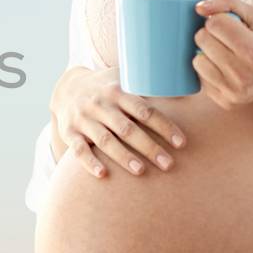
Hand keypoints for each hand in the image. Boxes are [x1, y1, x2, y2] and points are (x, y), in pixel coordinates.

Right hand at [50, 66, 186, 179]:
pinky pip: (78, 150)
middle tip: (168, 164)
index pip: (144, 110)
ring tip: (141, 171)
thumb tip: (185, 87)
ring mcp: (83, 119)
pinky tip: (103, 175)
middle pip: (126, 128)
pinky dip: (89, 163)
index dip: (164, 127)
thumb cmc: (107, 87)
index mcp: (117, 91)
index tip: (181, 143)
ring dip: (123, 157)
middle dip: (149, 147)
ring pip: (104, 140)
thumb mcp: (124, 77)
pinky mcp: (69, 132)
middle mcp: (99, 105)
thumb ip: (148, 83)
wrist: (67, 88)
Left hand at [191, 0, 252, 107]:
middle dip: (210, 34)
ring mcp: (233, 89)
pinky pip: (200, 78)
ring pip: (197, 60)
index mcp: (252, 48)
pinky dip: (208, 70)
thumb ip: (227, 2)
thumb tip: (199, 7)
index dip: (218, 20)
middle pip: (202, 39)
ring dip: (206, 53)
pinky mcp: (225, 101)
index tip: (229, 25)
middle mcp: (242, 72)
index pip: (214, 23)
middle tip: (226, 39)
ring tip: (224, 54)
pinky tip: (224, 69)